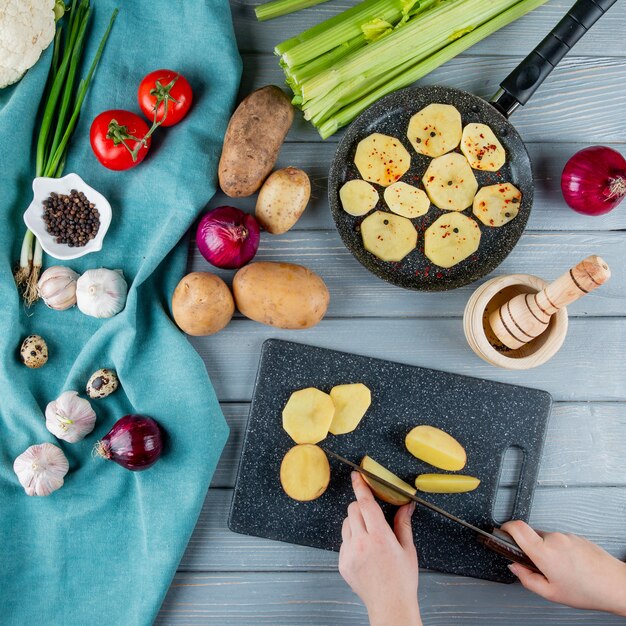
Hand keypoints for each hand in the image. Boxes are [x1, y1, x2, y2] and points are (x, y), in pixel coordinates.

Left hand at [338, 472, 421, 625]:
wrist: (390, 606)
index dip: (360, 487)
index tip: (356, 476)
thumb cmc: (402, 580)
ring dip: (355, 523)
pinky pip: (343, 541)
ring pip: (346, 524)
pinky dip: (352, 540)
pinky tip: (364, 552)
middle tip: (373, 517)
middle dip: (362, 507)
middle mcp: (361, 544)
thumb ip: (403, 523)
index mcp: (379, 537)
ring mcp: (349, 554)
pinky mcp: (342, 563)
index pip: (365, 503)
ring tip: (370, 538)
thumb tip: (406, 504)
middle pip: (353, 510)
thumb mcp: (408, 549)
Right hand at [502, 520, 625, 616]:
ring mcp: (567, 536)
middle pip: (532, 535)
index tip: (502, 532)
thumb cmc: (587, 590)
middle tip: (540, 567)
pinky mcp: (577, 536)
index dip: (506, 527)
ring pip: (547, 539)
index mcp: (543, 551)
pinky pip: (561, 541)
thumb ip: (526, 579)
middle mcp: (554, 539)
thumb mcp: (550, 593)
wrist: (617, 585)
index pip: (517, 527)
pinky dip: (561, 551)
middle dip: (532, 549)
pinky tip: (572, 567)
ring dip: (548, 551)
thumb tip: (514, 567)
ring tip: (562, 571)